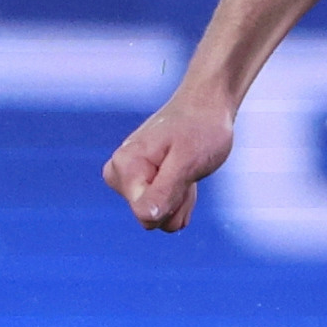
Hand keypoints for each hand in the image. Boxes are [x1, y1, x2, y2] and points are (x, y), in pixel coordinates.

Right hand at [103, 90, 236, 231]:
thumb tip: (145, 216)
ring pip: (158, 217)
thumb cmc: (200, 129)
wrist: (206, 107)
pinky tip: (183, 173)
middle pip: (150, 219)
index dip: (172, 201)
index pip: (145, 214)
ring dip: (180, 198)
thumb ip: (164, 191)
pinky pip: (162, 210)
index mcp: (125, 166)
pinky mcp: (141, 183)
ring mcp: (129, 180)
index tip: (182, 172)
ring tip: (186, 168)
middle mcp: (119, 174)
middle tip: (187, 169)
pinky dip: (179, 197)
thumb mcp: (187, 162)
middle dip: (176, 201)